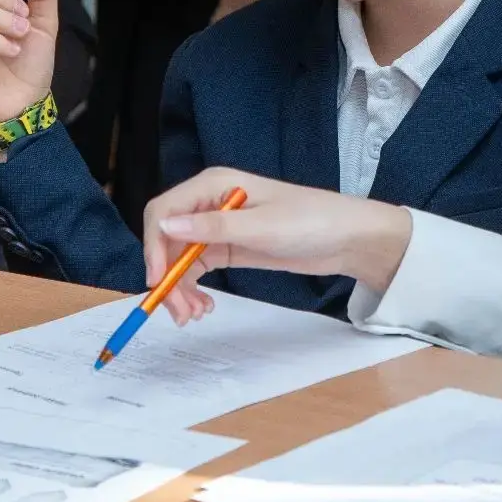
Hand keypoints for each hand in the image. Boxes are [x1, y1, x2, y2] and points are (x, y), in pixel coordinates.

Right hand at [141, 167, 412, 323]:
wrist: (348, 238)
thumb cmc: (310, 222)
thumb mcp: (261, 227)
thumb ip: (212, 227)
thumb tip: (165, 225)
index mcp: (213, 185)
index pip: (164, 213)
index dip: (153, 246)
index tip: (157, 281)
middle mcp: (210, 203)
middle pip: (168, 240)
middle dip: (167, 276)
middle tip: (179, 313)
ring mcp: (219, 226)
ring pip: (180, 259)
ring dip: (179, 288)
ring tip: (195, 316)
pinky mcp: (230, 247)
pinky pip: (197, 268)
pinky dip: (194, 288)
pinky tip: (204, 307)